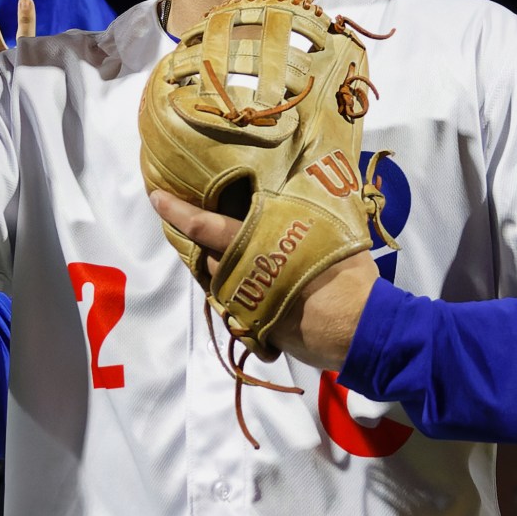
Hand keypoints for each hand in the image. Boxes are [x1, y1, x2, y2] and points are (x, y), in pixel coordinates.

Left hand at [147, 190, 378, 370]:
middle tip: (201, 227)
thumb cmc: (347, 273)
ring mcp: (246, 304)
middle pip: (208, 257)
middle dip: (203, 245)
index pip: (204, 226)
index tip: (156, 197)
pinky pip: (237, 308)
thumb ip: (305, 211)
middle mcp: (242, 273)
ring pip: (220, 284)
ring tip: (238, 259)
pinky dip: (242, 296)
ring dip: (223, 271)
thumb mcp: (329, 228)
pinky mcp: (256, 328)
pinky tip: (260, 289)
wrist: (360, 327)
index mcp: (255, 243)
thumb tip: (308, 187)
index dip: (177, 211)